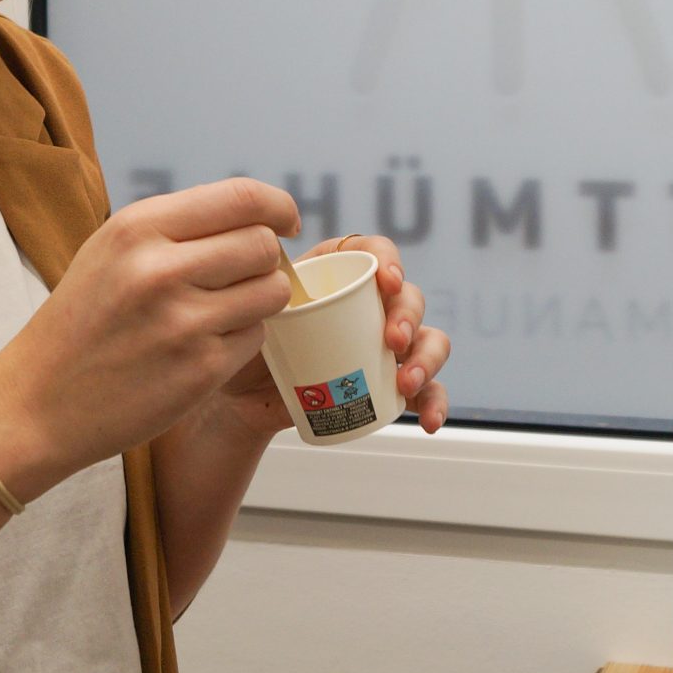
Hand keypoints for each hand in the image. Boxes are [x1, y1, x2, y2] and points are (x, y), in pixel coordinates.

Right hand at [0, 178, 300, 482]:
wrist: (38, 403)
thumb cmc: (80, 323)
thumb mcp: (110, 251)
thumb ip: (175, 228)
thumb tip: (254, 215)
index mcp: (138, 228)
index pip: (242, 197)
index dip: (277, 206)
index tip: (284, 221)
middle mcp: (162, 269)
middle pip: (263, 245)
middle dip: (265, 259)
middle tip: (244, 275)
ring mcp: (184, 322)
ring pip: (271, 292)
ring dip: (260, 299)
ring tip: (223, 310)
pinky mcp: (201, 370)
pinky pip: (256, 338)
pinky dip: (240, 340)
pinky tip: (202, 346)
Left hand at [212, 232, 453, 439]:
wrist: (237, 399)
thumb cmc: (242, 344)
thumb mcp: (246, 311)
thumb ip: (258, 288)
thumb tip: (269, 269)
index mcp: (335, 274)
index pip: (374, 252)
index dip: (389, 260)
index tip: (386, 282)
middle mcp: (368, 306)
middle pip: (408, 297)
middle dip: (408, 316)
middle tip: (392, 340)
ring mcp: (383, 347)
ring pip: (429, 341)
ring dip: (427, 359)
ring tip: (406, 382)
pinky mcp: (387, 386)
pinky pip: (427, 391)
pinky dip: (435, 403)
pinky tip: (428, 420)